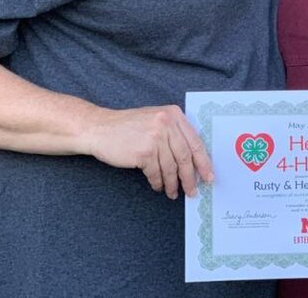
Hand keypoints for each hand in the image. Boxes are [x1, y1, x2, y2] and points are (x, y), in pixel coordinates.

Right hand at [84, 105, 213, 198]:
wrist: (99, 128)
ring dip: (173, 184)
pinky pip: (156, 173)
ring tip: (173, 193)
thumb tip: (194, 160)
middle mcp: (167, 123)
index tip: (209, 176)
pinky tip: (158, 186)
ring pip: (171, 167)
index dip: (204, 162)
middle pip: (185, 157)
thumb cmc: (128, 127)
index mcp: (174, 114)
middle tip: (193, 191)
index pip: (195, 142)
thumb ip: (174, 133)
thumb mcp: (156, 120)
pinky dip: (158, 182)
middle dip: (191, 177)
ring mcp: (155, 137)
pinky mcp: (144, 152)